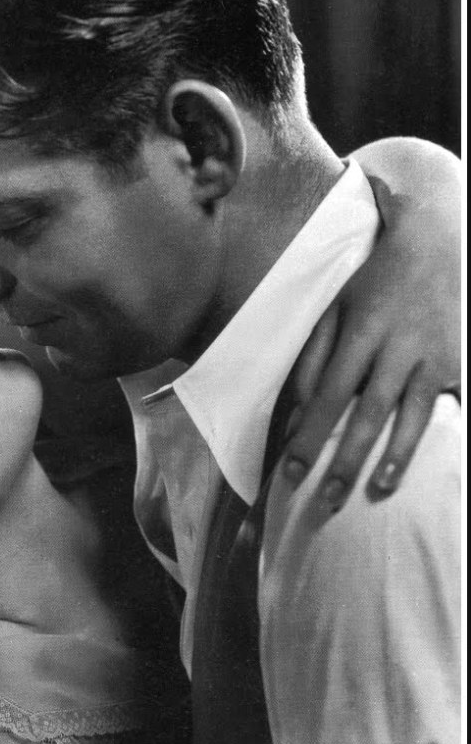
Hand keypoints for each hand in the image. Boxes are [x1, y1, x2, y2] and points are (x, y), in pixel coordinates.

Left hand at [283, 185, 459, 506]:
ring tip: (375, 490)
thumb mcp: (333, 307)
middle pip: (367, 413)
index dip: (309, 435)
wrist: (436, 243)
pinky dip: (439, 433)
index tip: (290, 471)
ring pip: (412, 414)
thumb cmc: (373, 281)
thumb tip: (300, 406)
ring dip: (394, 456)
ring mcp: (433, 357)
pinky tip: (431, 462)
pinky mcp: (459, 361)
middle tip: (325, 499)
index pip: (328, 395)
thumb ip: (313, 356)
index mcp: (361, 333)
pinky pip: (450, 404)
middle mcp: (398, 348)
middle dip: (345, 459)